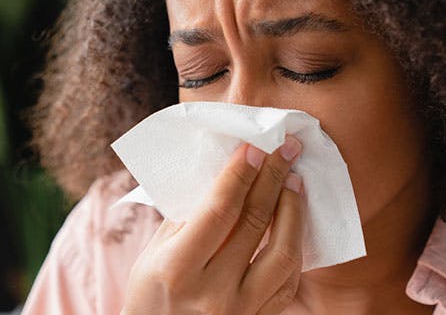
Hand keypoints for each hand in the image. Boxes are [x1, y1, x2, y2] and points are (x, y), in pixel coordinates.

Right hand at [121, 135, 303, 314]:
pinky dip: (295, 246)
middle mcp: (212, 292)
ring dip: (293, 210)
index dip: (240, 174)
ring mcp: (240, 310)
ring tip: (294, 181)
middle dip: (273, 178)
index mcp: (178, 269)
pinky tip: (293, 222)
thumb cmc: (151, 292)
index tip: (255, 147)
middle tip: (285, 148)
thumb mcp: (155, 252)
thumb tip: (225, 171)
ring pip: (283, 253)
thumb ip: (188, 215)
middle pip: (254, 224)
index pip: (219, 210)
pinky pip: (289, 280)